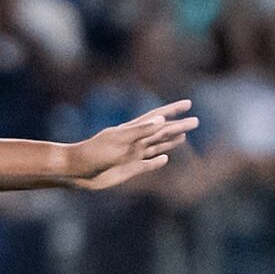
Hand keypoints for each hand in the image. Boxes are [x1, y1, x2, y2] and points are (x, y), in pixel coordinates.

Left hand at [65, 99, 196, 188]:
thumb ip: (140, 130)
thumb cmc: (95, 152)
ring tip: (184, 136)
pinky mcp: (130, 169)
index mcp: (133, 130)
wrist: (78, 170)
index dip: (173, 110)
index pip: (157, 117)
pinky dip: (158, 161)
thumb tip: (162, 121)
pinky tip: (165, 158)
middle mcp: (135, 141)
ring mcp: (133, 155)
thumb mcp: (118, 139)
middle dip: (179, 126)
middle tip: (196, 121)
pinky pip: (148, 164)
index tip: (188, 103)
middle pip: (162, 132)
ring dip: (171, 141)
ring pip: (157, 146)